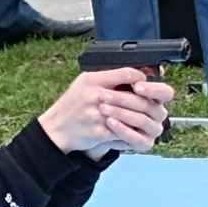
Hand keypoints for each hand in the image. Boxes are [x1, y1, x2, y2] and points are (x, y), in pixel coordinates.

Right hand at [37, 70, 173, 155]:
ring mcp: (97, 115)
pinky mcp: (98, 132)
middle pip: (132, 97)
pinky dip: (129, 132)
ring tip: (145, 118)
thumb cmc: (73, 104)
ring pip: (130, 116)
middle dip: (144, 102)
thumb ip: (108, 77)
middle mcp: (95, 95)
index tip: (143, 84)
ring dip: (139, 118)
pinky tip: (133, 131)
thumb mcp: (85, 82)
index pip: (127, 73)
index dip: (140, 79)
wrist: (56, 127)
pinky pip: (122, 132)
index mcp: (93, 80)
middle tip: (150, 104)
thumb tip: (135, 74)